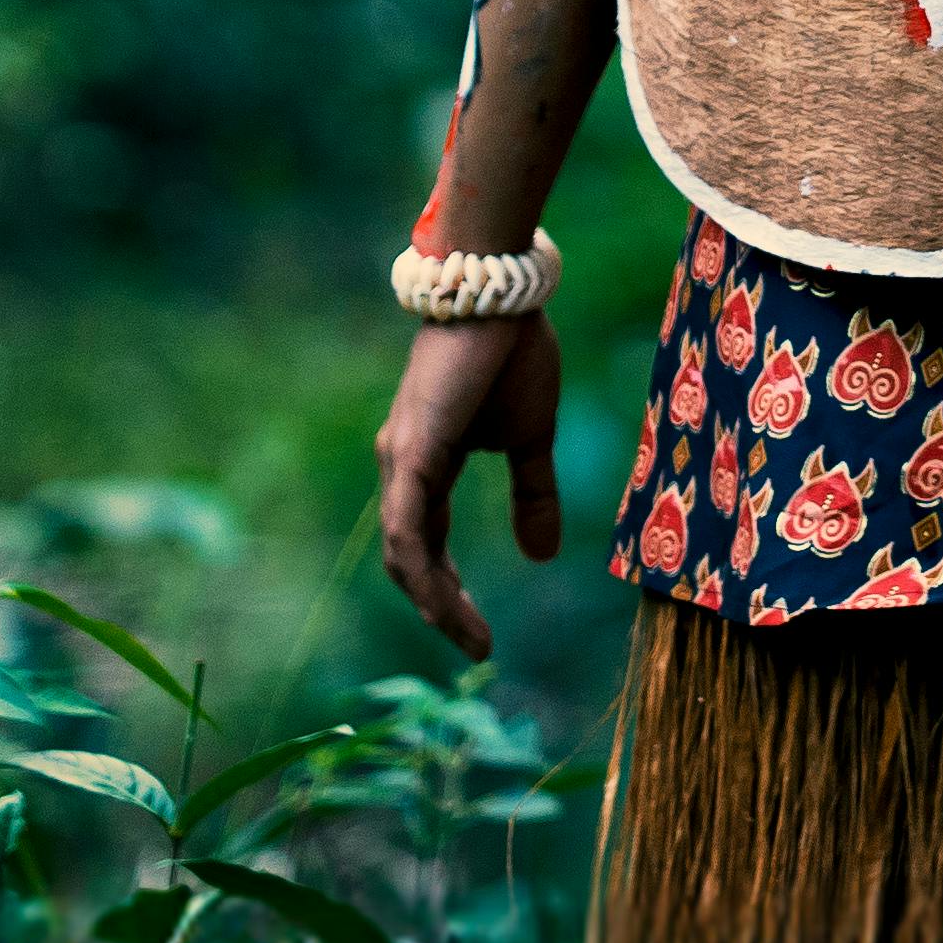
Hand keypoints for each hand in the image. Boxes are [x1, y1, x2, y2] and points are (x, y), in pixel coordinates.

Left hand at [370, 308, 565, 659]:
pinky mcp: (410, 453)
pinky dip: (424, 571)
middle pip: (409, 560)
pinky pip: (406, 529)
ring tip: (470, 637)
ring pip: (404, 554)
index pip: (428, 545)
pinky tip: (443, 600)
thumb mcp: (531, 438)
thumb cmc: (512, 353)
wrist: (498, 295)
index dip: (449, 591)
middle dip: (441, 609)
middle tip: (476, 647)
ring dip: (434, 603)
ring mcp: (400, 461)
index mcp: (426, 464)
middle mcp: (401, 467)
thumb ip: (533, 495)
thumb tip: (542, 556)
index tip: (480, 633)